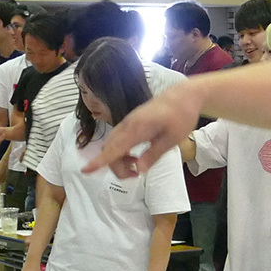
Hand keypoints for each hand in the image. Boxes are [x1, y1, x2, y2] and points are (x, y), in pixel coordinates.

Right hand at [82, 83, 201, 177]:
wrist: (184, 94)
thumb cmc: (181, 115)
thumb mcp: (172, 139)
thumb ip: (153, 155)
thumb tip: (138, 170)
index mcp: (137, 129)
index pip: (113, 149)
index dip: (99, 161)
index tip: (85, 170)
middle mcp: (128, 124)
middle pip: (110, 149)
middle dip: (116, 166)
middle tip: (135, 175)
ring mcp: (129, 121)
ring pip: (113, 144)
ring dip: (118, 159)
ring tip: (136, 166)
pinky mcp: (132, 121)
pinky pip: (118, 138)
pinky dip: (121, 150)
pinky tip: (135, 155)